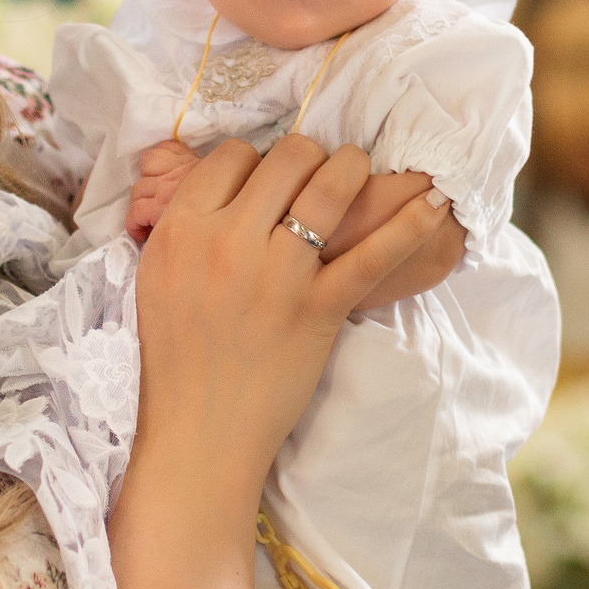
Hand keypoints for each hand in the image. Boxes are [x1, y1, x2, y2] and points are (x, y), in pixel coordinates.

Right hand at [133, 135, 451, 493]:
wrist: (199, 432)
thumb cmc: (176, 358)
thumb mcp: (156, 277)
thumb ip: (186, 226)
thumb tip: (226, 183)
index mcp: (181, 230)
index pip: (232, 157)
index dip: (255, 161)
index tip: (267, 180)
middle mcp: (228, 242)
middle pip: (286, 158)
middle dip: (307, 157)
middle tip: (316, 174)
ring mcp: (278, 274)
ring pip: (329, 185)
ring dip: (352, 167)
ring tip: (359, 169)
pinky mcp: (320, 308)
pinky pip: (373, 254)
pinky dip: (410, 226)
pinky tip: (433, 204)